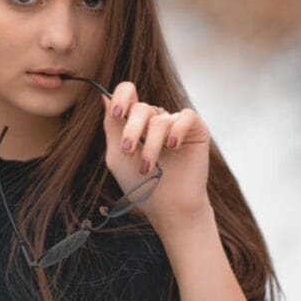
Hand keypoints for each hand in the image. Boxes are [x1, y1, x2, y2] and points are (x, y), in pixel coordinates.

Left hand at [101, 81, 212, 231]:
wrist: (167, 207)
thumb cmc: (139, 185)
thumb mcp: (117, 155)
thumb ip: (111, 126)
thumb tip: (104, 96)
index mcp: (135, 124)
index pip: (128, 93)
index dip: (121, 97)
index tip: (117, 113)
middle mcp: (155, 120)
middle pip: (141, 107)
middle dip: (132, 130)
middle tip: (128, 151)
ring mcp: (175, 124)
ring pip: (160, 119)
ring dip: (151, 145)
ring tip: (148, 168)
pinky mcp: (196, 130)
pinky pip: (186, 116)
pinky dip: (177, 130)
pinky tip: (173, 146)